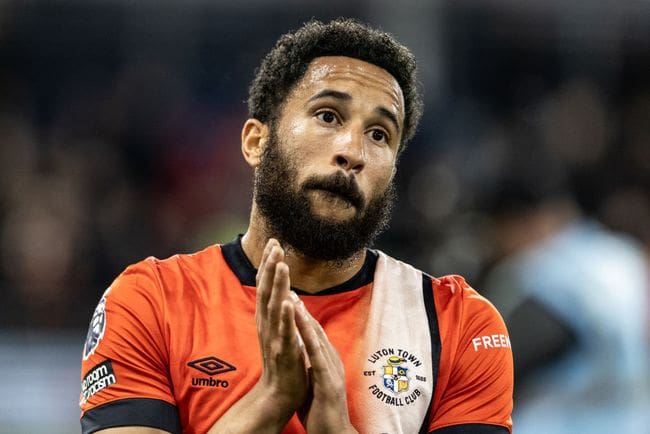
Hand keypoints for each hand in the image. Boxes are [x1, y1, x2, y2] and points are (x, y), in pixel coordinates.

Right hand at [254, 239, 307, 417]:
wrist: (278, 394)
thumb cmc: (282, 361)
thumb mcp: (279, 331)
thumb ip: (279, 311)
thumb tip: (285, 292)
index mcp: (268, 318)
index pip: (266, 286)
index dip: (269, 264)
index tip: (274, 242)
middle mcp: (267, 324)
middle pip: (267, 290)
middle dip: (271, 266)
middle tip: (275, 244)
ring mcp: (273, 337)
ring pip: (274, 306)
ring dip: (277, 284)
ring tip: (281, 264)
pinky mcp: (282, 351)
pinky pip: (284, 331)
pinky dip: (285, 315)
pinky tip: (289, 301)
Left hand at [293, 298, 357, 433]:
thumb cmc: (321, 410)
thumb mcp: (313, 380)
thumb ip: (309, 364)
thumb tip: (301, 351)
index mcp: (325, 359)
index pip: (312, 331)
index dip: (300, 313)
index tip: (288, 295)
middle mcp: (330, 359)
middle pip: (315, 328)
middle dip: (300, 307)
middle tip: (288, 286)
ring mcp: (331, 369)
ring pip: (317, 337)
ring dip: (304, 317)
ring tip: (292, 297)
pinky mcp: (328, 381)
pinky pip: (317, 355)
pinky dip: (308, 338)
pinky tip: (300, 326)